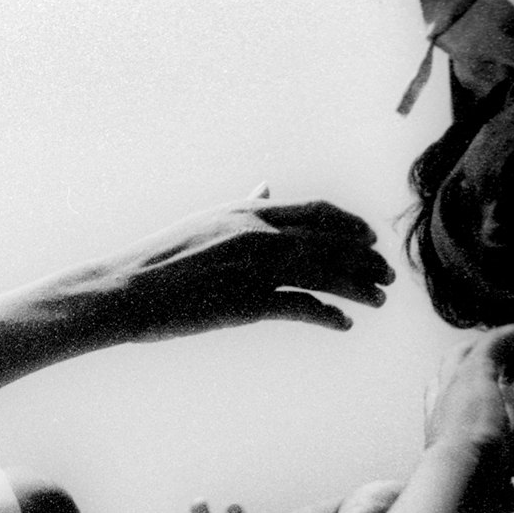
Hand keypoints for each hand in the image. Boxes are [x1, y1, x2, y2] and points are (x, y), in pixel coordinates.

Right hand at [92, 188, 395, 342]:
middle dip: (366, 258)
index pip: (317, 211)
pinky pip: (302, 307)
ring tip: (379, 300)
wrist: (124, 290)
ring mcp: (254, 267)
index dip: (351, 224)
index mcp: (248, 212)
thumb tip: (264, 188)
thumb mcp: (206, 222)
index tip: (371, 238)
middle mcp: (258, 233)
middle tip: (389, 275)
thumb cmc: (160, 261)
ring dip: (358, 287)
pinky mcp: (247, 302)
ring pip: (325, 273)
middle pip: (331, 241)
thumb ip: (243, 206)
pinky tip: (344, 324)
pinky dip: (328, 315)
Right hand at [422, 323, 513, 512]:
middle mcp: (444, 401)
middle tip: (510, 354)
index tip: (491, 383)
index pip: (441, 393)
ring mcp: (457, 383)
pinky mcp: (475, 370)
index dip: (461, 383)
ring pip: (474, 346)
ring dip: (505, 339)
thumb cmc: (468, 495)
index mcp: (441, 428)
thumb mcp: (497, 493)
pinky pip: (497, 338)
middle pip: (452, 361)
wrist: (457, 482)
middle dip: (477, 352)